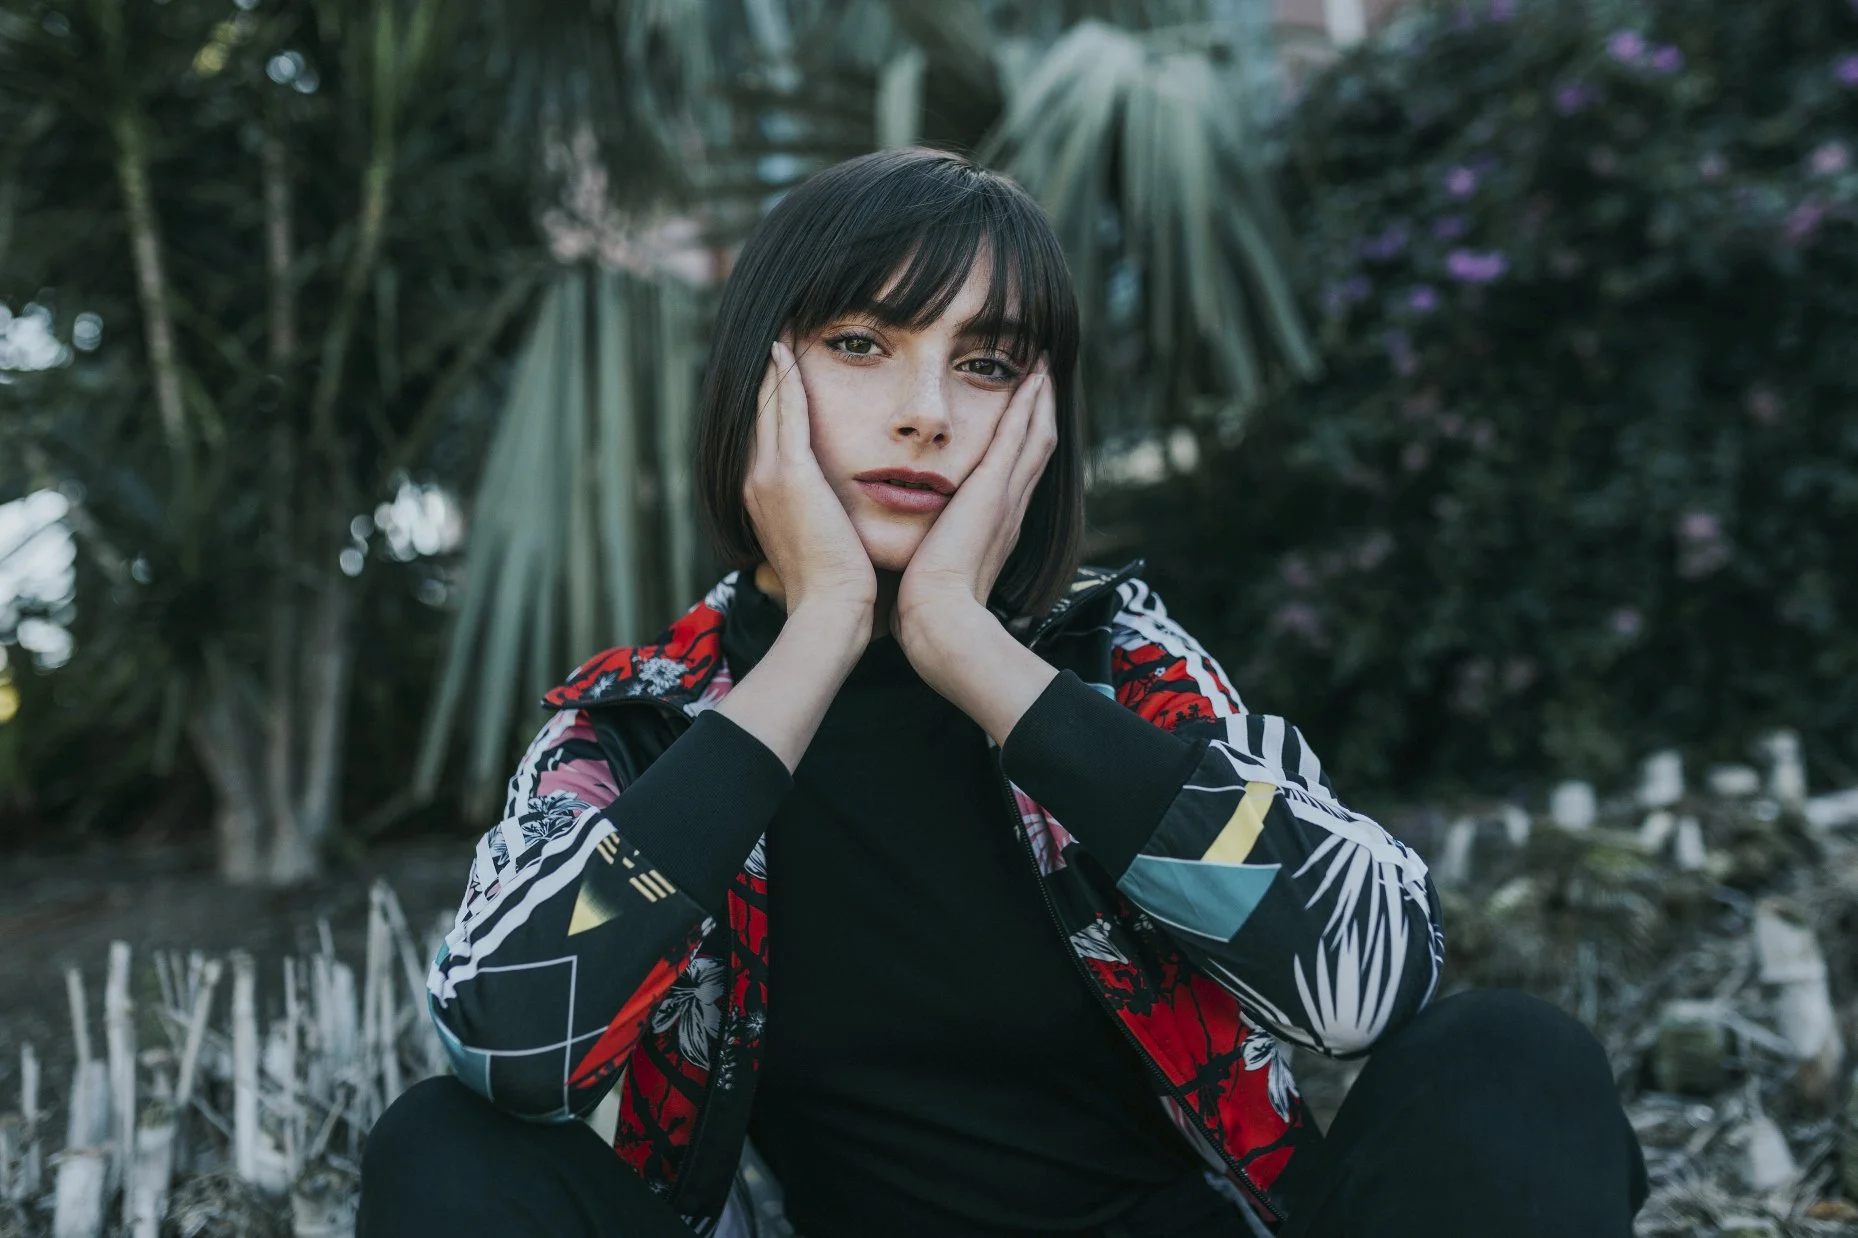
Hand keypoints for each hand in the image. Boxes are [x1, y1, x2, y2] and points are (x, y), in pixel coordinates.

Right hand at [743, 341, 876, 619]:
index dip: (768, 403)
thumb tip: (832, 516)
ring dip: (771, 368)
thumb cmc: (838, 588)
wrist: (831, 612)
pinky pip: (784, 411)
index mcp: (763, 498)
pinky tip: (785, 348)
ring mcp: (766, 476)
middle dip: (763, 378)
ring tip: (775, 332)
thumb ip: (820, 520)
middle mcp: (754, 482)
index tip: (776, 373)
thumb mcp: (821, 545)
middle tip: (769, 338)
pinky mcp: (789, 474)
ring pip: (766, 406)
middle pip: (757, 415)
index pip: (764, 437)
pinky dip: (783, 378)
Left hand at [894, 357, 1055, 653]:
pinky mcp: (994, 490)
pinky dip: (1029, 404)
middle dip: (1041, 414)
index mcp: (995, 529)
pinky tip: (1032, 375)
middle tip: (1045, 377)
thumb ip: (929, 556)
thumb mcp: (931, 575)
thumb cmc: (928, 609)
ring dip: (1041, 400)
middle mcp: (1010, 511)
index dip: (1021, 444)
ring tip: (1044, 366)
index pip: (1015, 477)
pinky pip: (1019, 436)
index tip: (1021, 416)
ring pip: (1036, 437)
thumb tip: (912, 556)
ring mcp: (1007, 498)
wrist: (940, 621)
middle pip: (1036, 451)